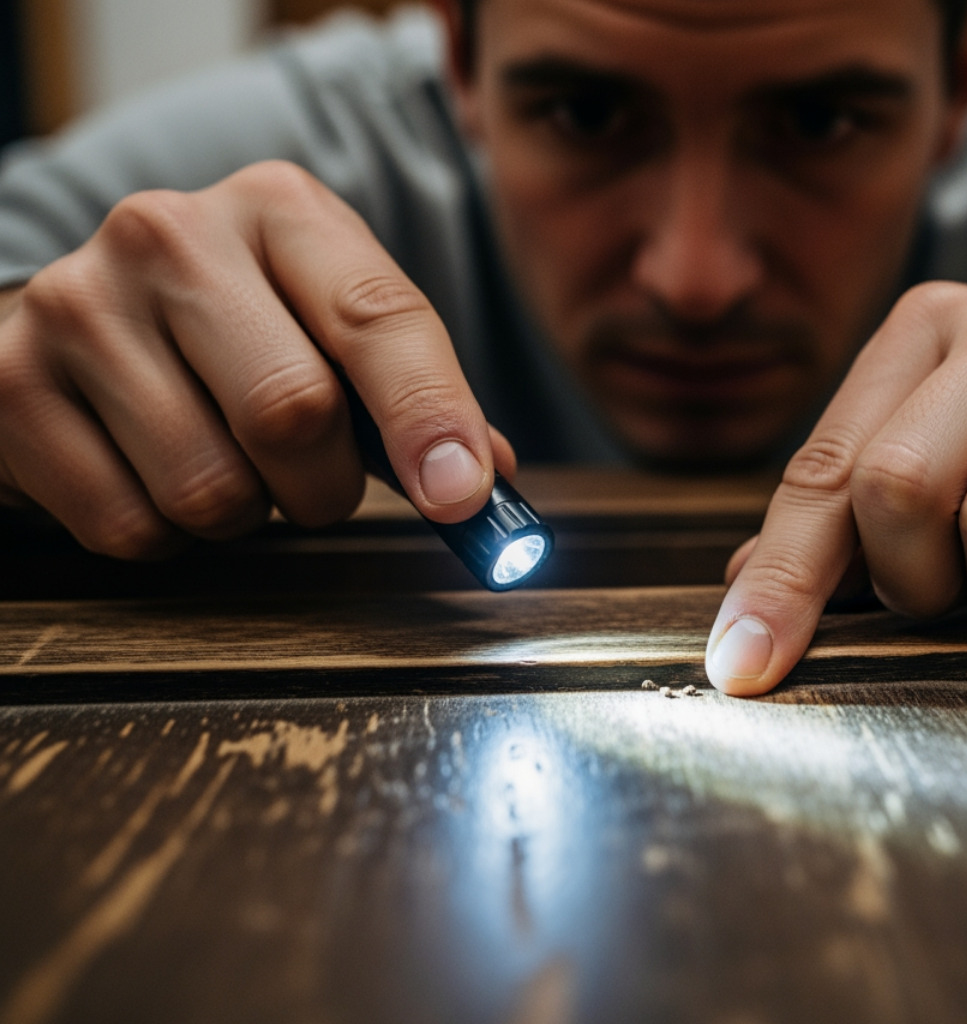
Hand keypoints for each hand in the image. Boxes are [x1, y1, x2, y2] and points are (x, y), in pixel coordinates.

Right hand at [0, 161, 512, 555]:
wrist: (86, 314)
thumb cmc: (240, 327)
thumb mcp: (332, 322)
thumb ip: (415, 394)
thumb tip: (486, 479)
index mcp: (280, 209)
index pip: (379, 319)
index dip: (431, 418)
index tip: (463, 498)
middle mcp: (170, 233)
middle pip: (293, 412)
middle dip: (325, 487)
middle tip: (313, 483)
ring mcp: (78, 303)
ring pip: (212, 487)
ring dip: (243, 514)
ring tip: (221, 460)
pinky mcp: (7, 383)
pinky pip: (130, 525)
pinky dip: (164, 534)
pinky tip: (151, 473)